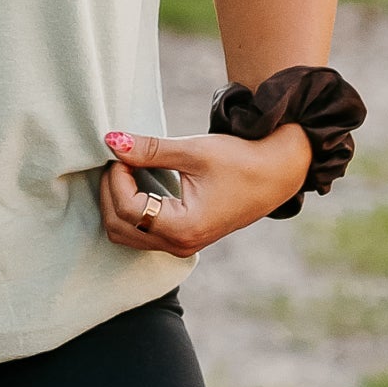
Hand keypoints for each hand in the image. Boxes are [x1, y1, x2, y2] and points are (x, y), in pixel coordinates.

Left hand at [97, 125, 312, 257]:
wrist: (277, 174)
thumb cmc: (241, 160)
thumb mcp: (194, 151)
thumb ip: (149, 149)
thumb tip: (111, 141)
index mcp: (184, 227)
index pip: (128, 208)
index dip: (116, 178)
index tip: (121, 151)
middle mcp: (180, 244)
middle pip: (119, 228)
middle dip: (110, 192)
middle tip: (118, 159)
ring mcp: (181, 245)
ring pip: (126, 234)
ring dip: (117, 202)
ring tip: (127, 168)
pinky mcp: (183, 239)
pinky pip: (141, 232)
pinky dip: (131, 209)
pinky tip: (138, 181)